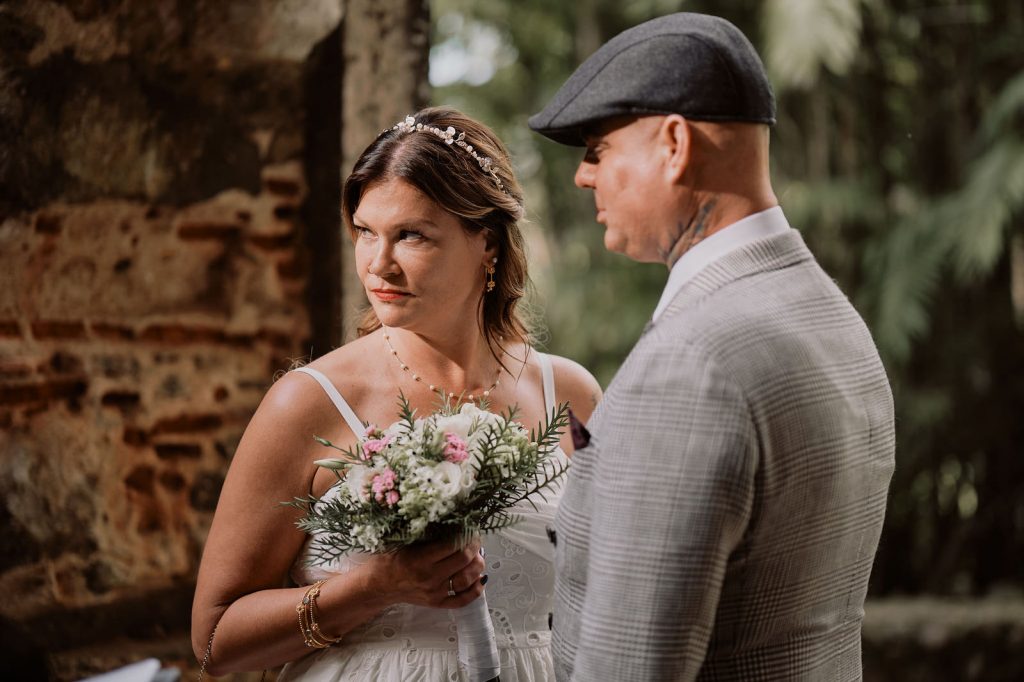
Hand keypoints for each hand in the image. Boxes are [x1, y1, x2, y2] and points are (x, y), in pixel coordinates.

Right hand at [369, 537, 485, 608]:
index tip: (469, 527)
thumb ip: (426, 533)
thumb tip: (452, 521)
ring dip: (478, 566)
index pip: (453, 545)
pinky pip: (462, 600)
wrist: (377, 585)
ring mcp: (434, 592)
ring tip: (477, 556)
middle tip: (475, 539)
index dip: (466, 534)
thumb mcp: (403, 540)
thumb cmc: (389, 559)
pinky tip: (480, 579)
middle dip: (475, 547)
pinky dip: (475, 590)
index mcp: (420, 559)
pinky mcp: (436, 603)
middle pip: (464, 560)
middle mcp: (429, 577)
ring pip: (467, 579)